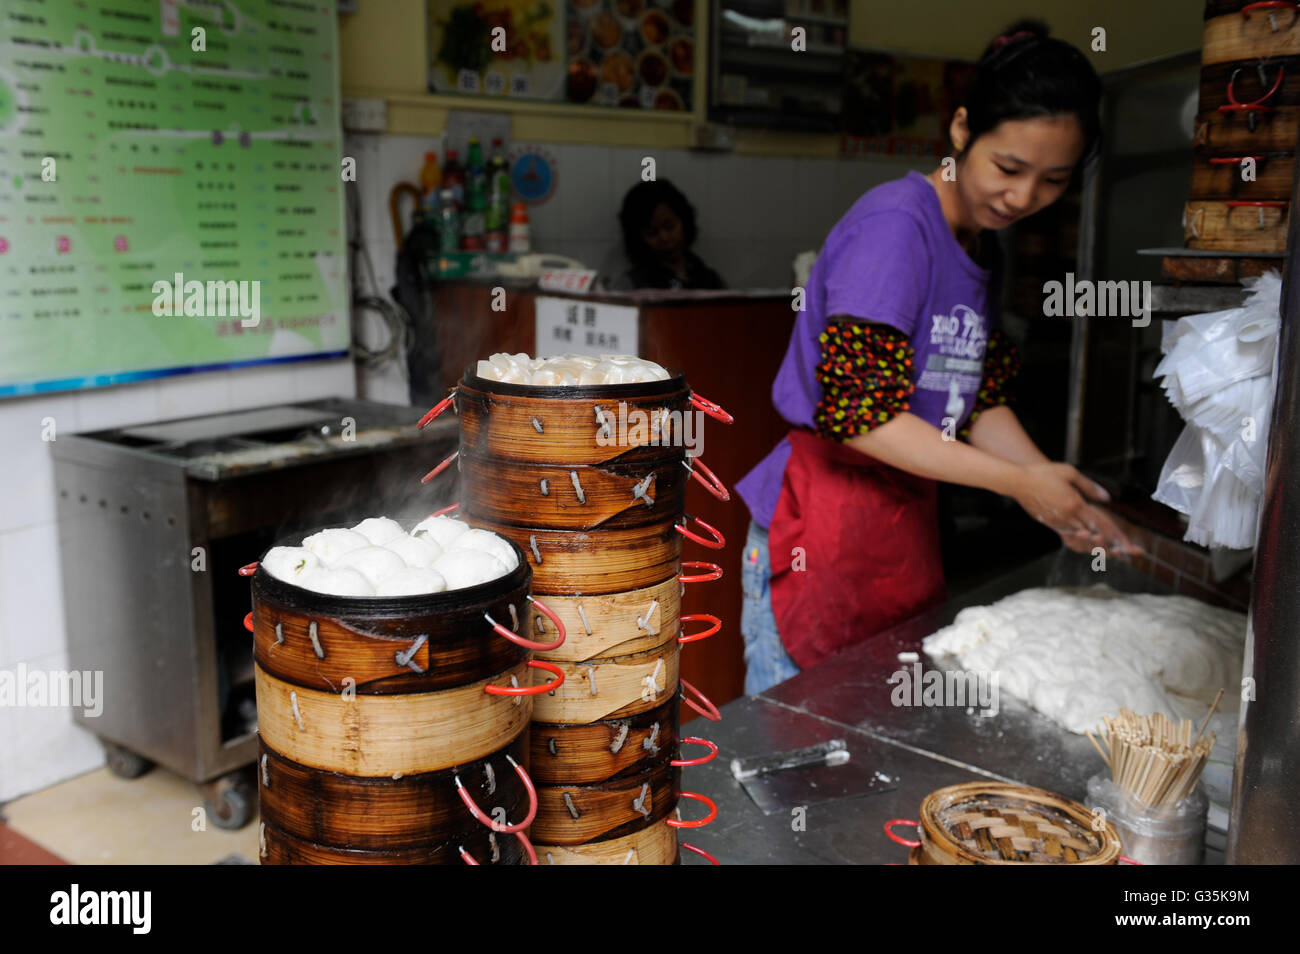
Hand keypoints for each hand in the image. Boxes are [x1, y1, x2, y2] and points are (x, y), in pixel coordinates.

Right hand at [1011, 464, 1143, 555]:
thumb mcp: (1069, 473)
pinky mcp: (1051, 525)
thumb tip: (1106, 498)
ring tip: (1115, 553)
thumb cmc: (1043, 474)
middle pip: (1096, 536)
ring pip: (1083, 540)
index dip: (1118, 536)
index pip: (1101, 523)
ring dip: (1101, 547)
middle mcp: (1068, 518)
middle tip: (1130, 553)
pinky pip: (1069, 537)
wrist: (1018, 482)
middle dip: (1115, 546)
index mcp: (1074, 504)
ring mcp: (1059, 523)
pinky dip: (1082, 543)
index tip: (1130, 546)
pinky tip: (1091, 545)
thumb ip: (1089, 486)